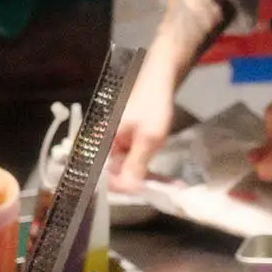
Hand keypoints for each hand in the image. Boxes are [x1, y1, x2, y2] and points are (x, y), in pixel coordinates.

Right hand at [109, 54, 176, 190]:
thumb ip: (136, 164)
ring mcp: (113, 143)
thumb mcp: (149, 139)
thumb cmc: (153, 106)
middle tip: (164, 192)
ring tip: (171, 186)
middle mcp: (102, 144)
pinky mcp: (124, 142)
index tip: (143, 192)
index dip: (121, 187)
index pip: (100, 175)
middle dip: (138, 185)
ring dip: (146, 179)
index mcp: (100, 142)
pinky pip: (132, 161)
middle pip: (114, 174)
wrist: (160, 79)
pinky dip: (147, 169)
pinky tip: (165, 179)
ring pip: (126, 170)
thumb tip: (128, 189)